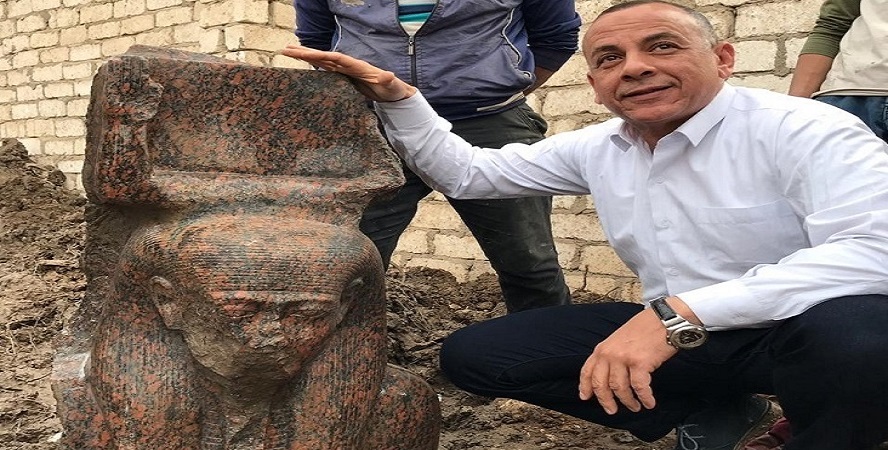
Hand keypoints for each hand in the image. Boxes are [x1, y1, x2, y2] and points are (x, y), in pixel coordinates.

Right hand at [280, 45, 416, 102]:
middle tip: (286, 49)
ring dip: (306, 56)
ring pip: (322, 61)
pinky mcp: (344, 76)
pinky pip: (326, 68)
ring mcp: (346, 70)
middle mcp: (349, 65)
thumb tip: (387, 75)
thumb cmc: (394, 90)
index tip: (305, 53)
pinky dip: (313, 64)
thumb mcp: (392, 86)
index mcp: (357, 66)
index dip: (321, 55)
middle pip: (324, 56)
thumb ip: (389, 81)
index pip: (336, 59)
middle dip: (306, 52)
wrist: (395, 92)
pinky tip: (303, 62)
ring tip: (288, 52)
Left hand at [578, 308, 676, 414]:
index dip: (585, 387)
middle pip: (601, 385)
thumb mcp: (618, 339)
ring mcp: (623, 358)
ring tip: (635, 406)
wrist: (664, 319)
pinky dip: (645, 398)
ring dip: (628, 401)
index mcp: (602, 348)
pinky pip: (639, 388)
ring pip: (620, 389)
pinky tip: (649, 402)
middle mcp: (609, 354)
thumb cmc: (644, 328)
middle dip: (606, 401)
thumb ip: (610, 354)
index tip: (585, 397)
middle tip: (612, 410)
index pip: (588, 371)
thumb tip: (608, 374)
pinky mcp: (640, 363)